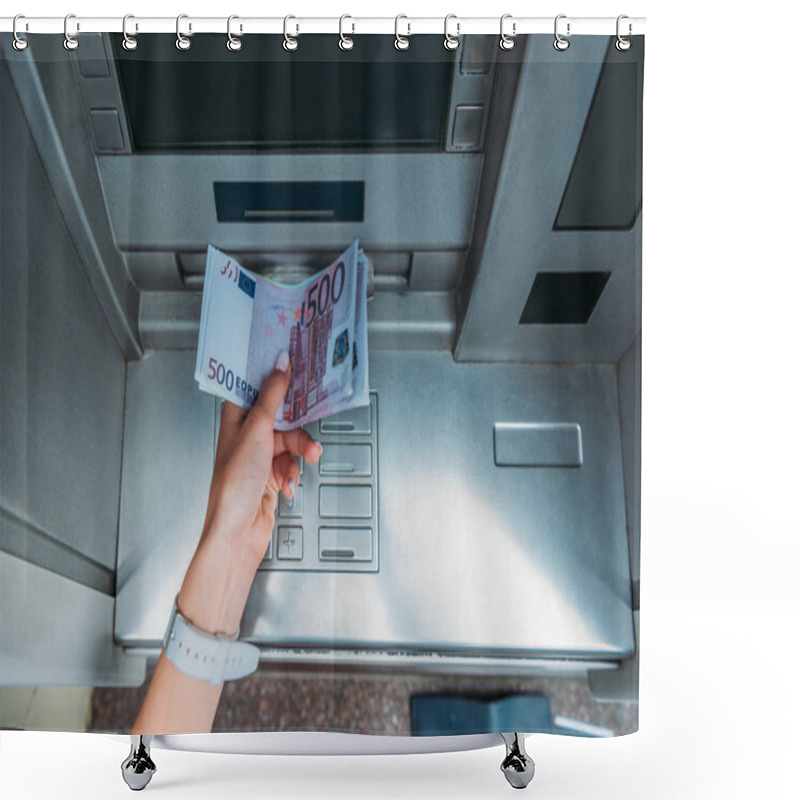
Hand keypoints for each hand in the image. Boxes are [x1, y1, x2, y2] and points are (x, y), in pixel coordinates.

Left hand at [201, 351, 321, 567]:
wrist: (238, 531)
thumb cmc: (234, 484)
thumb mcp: (257, 430)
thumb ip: (272, 396)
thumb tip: (280, 364)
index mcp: (234, 418)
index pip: (254, 386)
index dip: (272, 375)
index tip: (293, 364)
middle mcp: (246, 434)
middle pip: (281, 416)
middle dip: (298, 427)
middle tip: (310, 432)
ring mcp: (259, 456)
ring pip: (291, 441)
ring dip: (300, 452)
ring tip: (307, 460)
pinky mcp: (270, 475)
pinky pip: (291, 463)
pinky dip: (294, 472)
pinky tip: (288, 483)